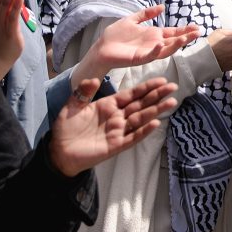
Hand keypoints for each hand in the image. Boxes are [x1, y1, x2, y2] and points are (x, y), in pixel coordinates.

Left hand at [48, 76, 178, 176]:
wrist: (58, 152)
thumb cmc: (66, 129)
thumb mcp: (72, 106)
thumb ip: (83, 92)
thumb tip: (94, 78)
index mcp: (108, 105)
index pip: (131, 94)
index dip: (146, 88)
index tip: (161, 80)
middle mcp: (116, 117)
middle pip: (140, 105)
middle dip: (157, 96)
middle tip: (173, 87)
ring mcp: (118, 131)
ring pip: (140, 119)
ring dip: (156, 111)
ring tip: (171, 102)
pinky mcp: (115, 146)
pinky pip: (132, 137)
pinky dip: (144, 131)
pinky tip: (156, 123)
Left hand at [71, 5, 201, 82]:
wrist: (101, 47)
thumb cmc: (115, 35)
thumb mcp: (132, 19)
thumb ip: (146, 14)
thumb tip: (162, 6)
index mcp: (153, 35)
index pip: (172, 32)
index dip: (183, 30)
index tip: (196, 26)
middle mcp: (153, 44)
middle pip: (173, 41)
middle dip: (185, 37)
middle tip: (197, 32)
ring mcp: (147, 52)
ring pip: (166, 50)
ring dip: (176, 44)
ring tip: (185, 38)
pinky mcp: (138, 58)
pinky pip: (150, 55)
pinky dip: (156, 51)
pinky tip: (161, 44)